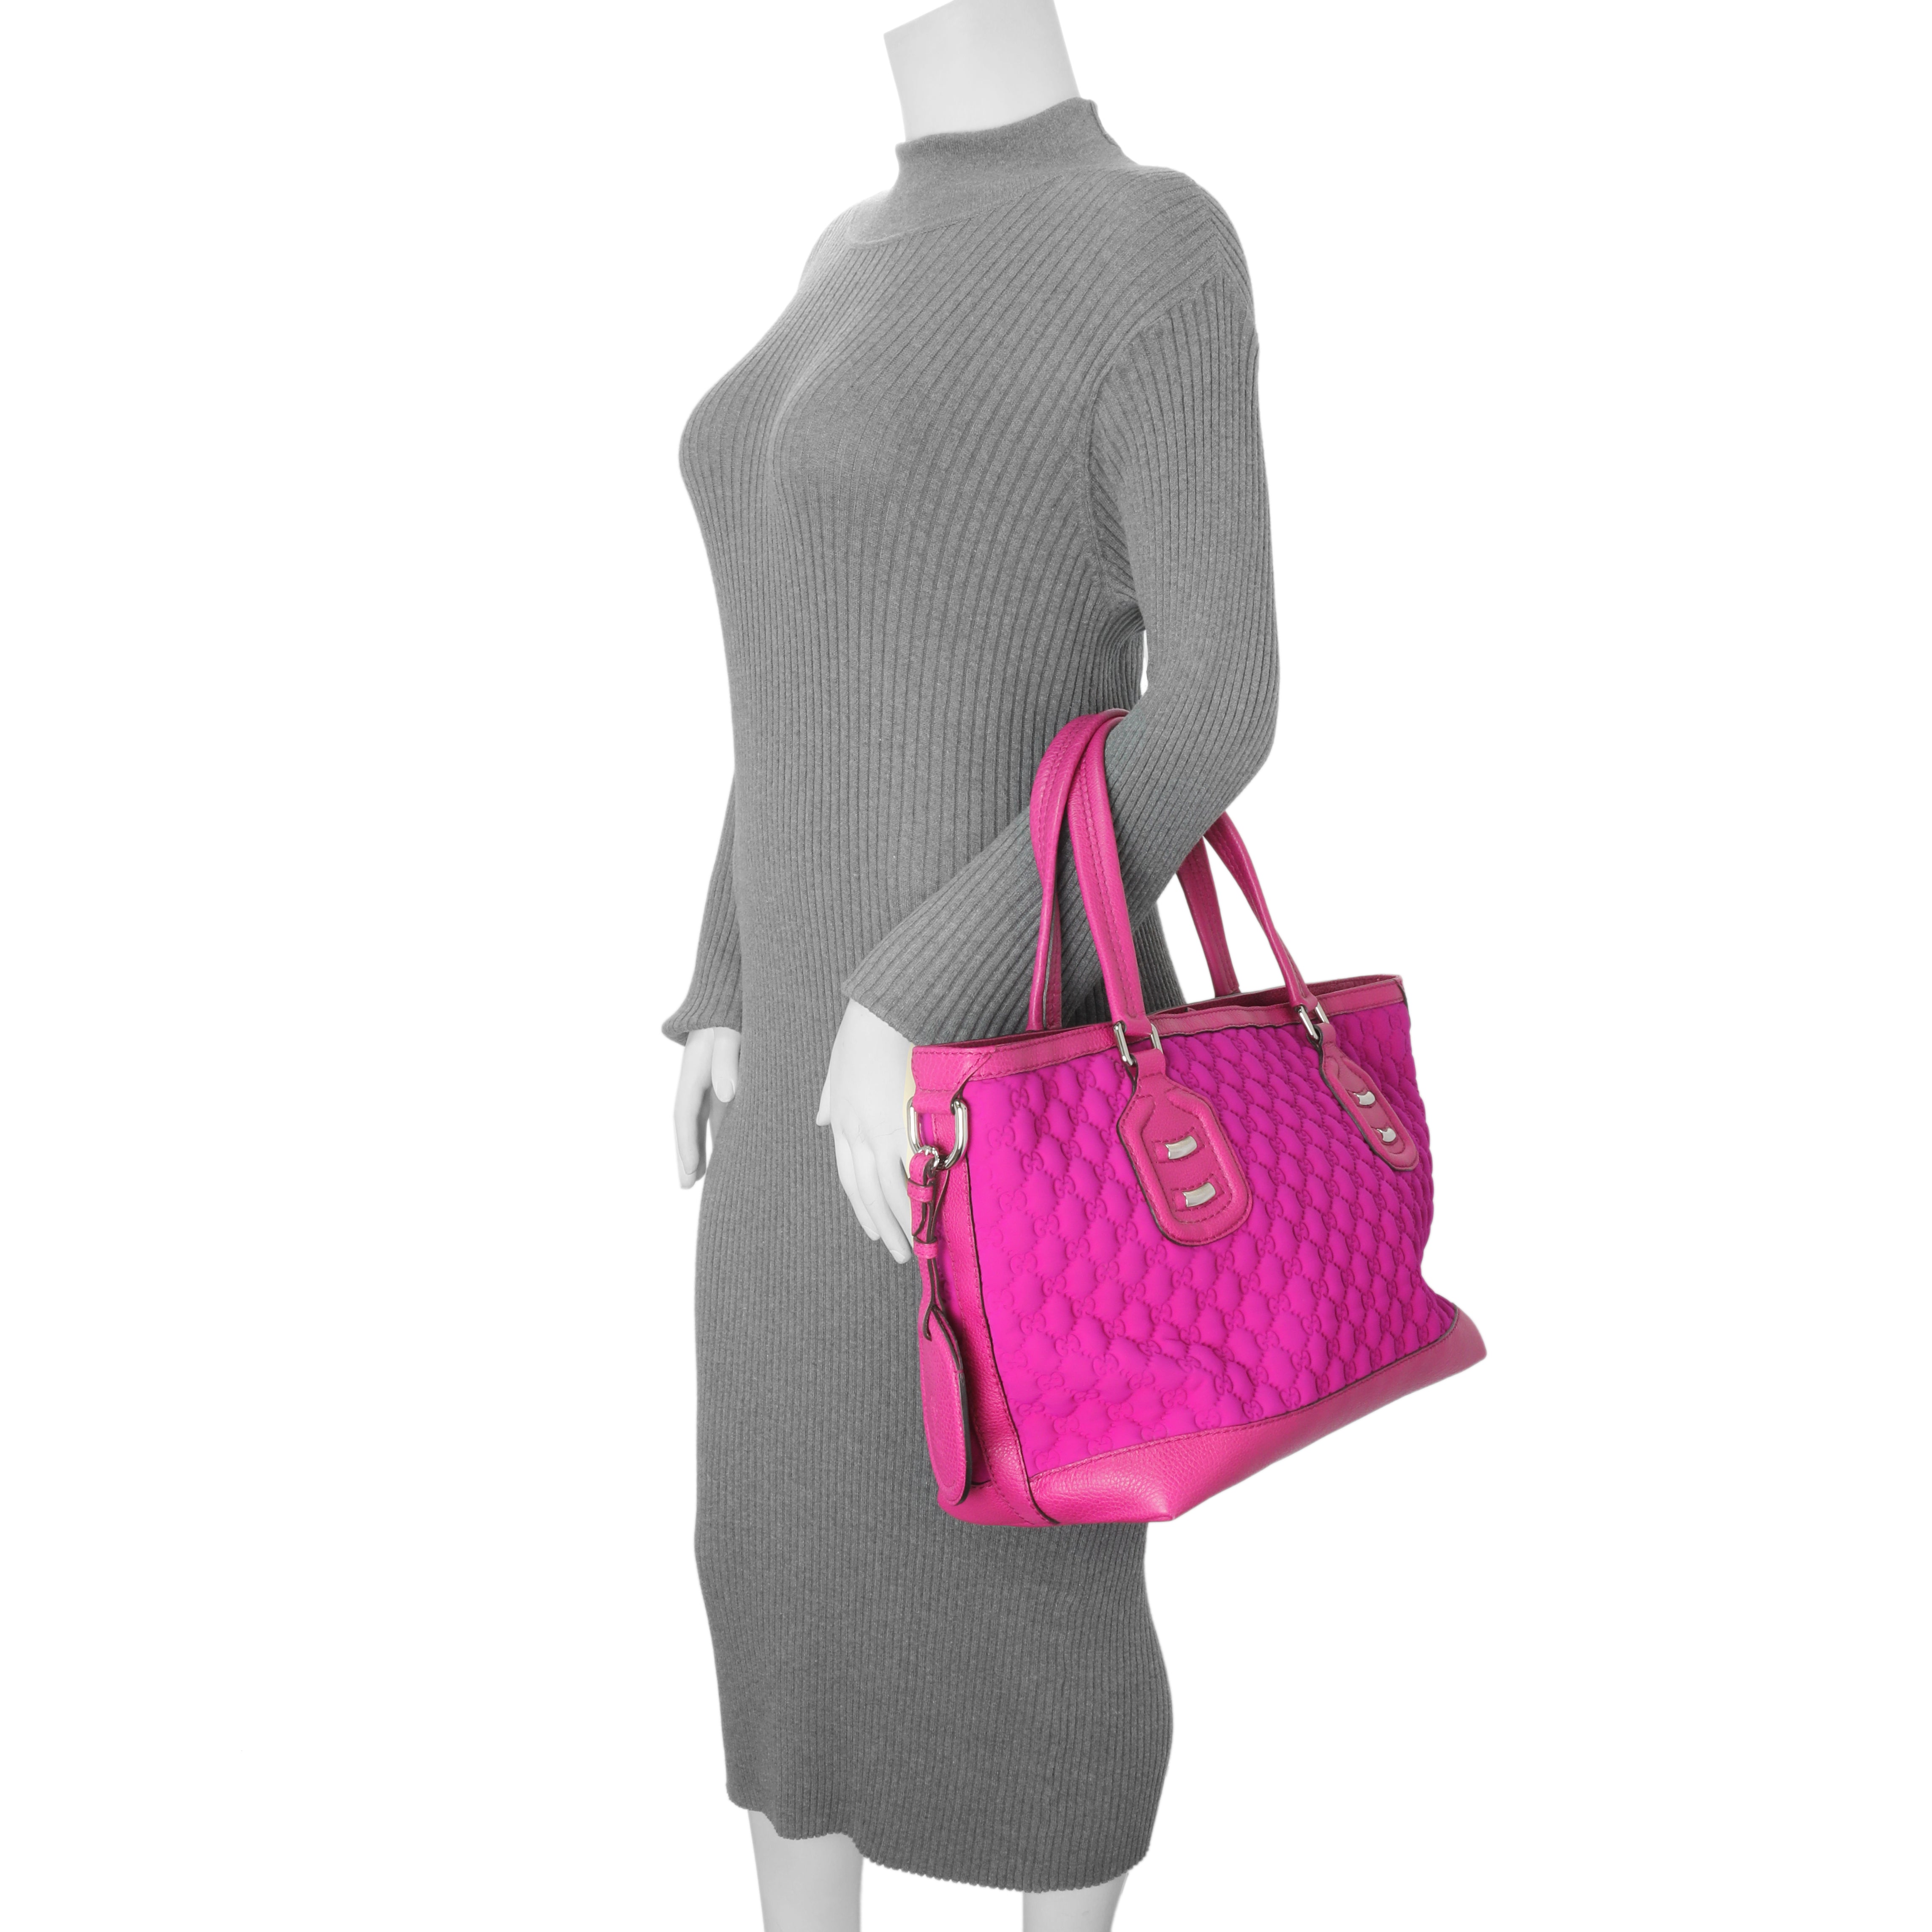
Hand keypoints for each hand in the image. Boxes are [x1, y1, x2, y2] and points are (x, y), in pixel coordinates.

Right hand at [673, 1025, 740, 1187]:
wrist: (728, 994)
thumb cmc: (729, 1013)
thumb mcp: (728, 1032)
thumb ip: (727, 1059)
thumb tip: (727, 1094)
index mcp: (693, 1072)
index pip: (685, 1115)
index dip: (687, 1144)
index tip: (691, 1170)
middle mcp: (697, 1080)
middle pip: (689, 1125)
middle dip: (687, 1155)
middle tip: (687, 1186)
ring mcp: (708, 1080)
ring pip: (702, 1121)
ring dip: (701, 1147)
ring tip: (701, 1178)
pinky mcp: (722, 1078)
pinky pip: (717, 1112)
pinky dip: (717, 1132)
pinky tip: (725, 1150)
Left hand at [815, 999, 914, 1262]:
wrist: (886, 1010)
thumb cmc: (864, 1030)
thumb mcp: (836, 1065)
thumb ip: (830, 1096)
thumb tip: (821, 1118)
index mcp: (842, 1121)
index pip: (850, 1176)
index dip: (861, 1206)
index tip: (872, 1228)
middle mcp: (857, 1132)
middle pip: (867, 1191)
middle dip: (882, 1225)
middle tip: (899, 1252)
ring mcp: (881, 1129)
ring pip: (888, 1188)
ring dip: (901, 1221)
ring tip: (917, 1247)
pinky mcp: (906, 1121)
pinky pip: (913, 1168)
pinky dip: (921, 1193)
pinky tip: (934, 1212)